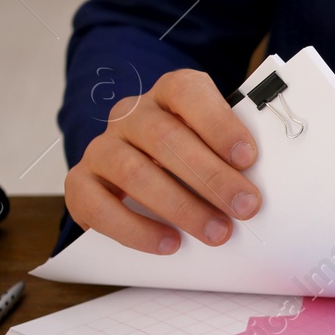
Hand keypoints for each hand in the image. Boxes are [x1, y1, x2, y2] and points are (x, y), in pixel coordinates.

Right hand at [64, 69, 260, 252]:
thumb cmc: (188, 161)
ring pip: (134, 172)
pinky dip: (136, 229)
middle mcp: (131, 116)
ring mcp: (102, 148)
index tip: (248, 158)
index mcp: (169, 96)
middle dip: (211, 176)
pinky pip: (99, 206)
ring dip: (181, 207)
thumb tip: (254, 190)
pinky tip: (169, 243)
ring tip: (216, 232)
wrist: (135, 180)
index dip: (218, 123)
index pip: (187, 91)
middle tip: (245, 207)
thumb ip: (231, 158)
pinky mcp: (80, 183)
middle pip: (165, 137)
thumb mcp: (214, 149)